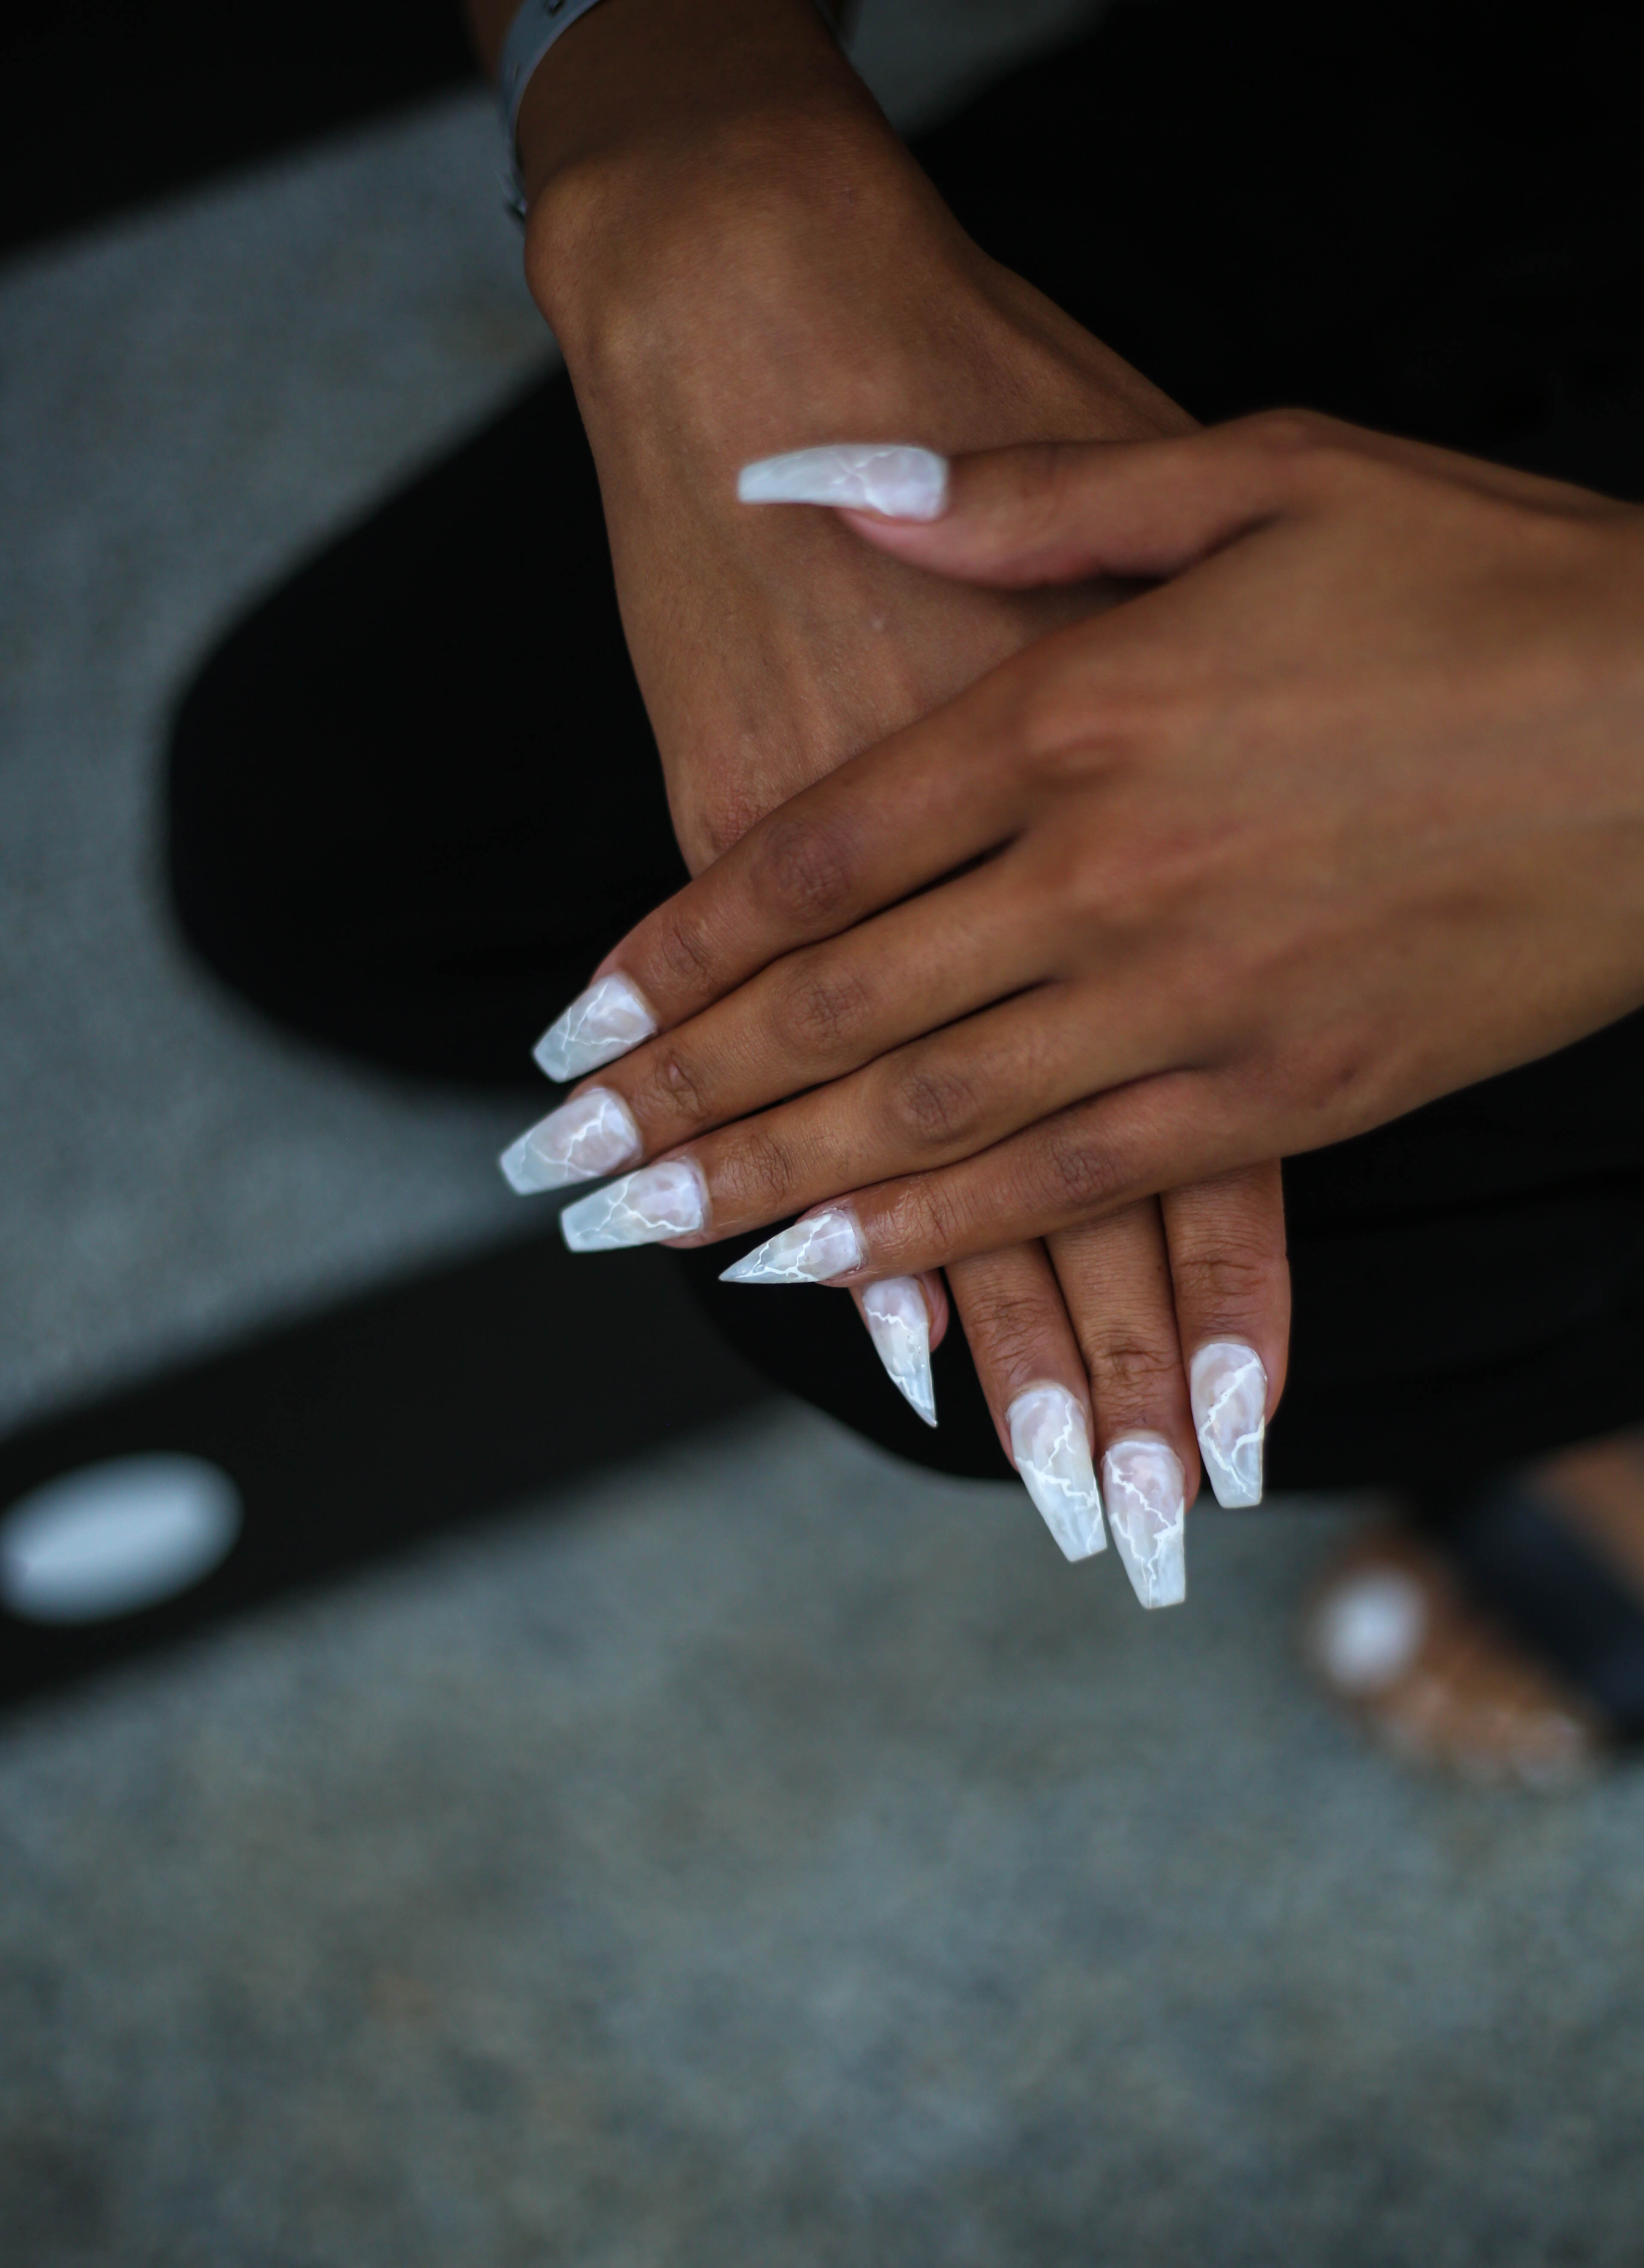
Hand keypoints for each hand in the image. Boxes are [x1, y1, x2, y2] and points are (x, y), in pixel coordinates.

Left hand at [535, 415, 1643, 1286]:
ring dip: (777, 1189)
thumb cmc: (1484, 568)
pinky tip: (846, 1287)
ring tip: (652, 1238)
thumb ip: (1020, 499)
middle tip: (559, 1176)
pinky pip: (1082, 1190)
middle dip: (685, 1103)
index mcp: (1080, 712)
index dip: (680, 955)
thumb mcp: (1252, 465)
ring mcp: (1201, 999)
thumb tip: (825, 482)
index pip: (814, 859)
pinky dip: (955, 1249)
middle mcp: (1111, 874)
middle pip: (843, 1010)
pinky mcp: (1294, 1093)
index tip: (579, 1031)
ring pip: (937, 1124)